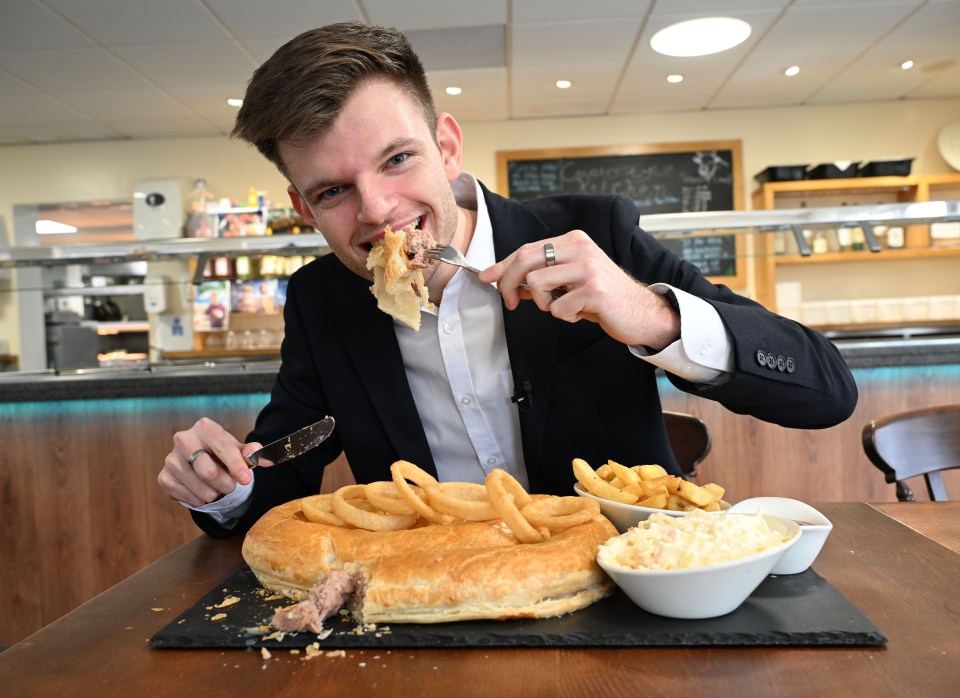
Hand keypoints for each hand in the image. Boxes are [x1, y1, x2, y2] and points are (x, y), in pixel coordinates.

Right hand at [157, 417, 263, 506]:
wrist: (200, 459)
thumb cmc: (221, 453)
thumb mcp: (238, 450)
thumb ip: (251, 453)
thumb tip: (266, 460)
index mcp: (205, 427)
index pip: (222, 447)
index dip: (236, 466)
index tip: (246, 480)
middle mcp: (184, 439)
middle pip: (208, 471)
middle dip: (225, 484)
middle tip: (231, 487)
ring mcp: (171, 458)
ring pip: (198, 486)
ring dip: (214, 493)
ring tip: (217, 489)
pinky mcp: (164, 477)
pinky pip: (185, 496)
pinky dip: (199, 500)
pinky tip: (203, 492)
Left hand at [478, 230, 679, 349]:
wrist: (641, 312)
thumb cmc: (602, 298)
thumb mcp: (570, 281)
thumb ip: (542, 278)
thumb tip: (506, 281)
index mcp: (573, 240)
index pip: (527, 249)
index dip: (503, 266)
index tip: (487, 278)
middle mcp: (580, 248)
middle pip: (525, 260)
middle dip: (509, 283)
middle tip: (512, 302)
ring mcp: (588, 267)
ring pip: (537, 283)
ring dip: (544, 304)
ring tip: (563, 307)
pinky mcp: (594, 290)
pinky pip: (558, 308)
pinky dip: (565, 316)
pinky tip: (581, 314)